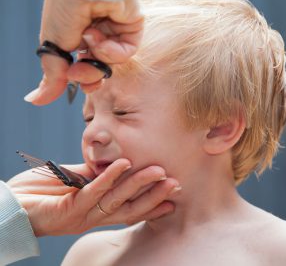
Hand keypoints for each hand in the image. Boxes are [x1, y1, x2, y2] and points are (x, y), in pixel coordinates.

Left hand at [8, 160, 177, 236]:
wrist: (11, 206)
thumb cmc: (42, 192)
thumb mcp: (75, 182)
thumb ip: (94, 175)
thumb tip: (115, 163)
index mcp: (97, 211)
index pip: (130, 208)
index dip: (152, 204)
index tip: (173, 196)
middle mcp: (93, 217)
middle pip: (130, 208)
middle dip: (154, 196)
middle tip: (175, 183)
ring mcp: (82, 215)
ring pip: (116, 200)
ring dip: (138, 184)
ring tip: (157, 171)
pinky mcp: (68, 209)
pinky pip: (93, 191)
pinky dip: (109, 177)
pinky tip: (123, 164)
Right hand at [25, 0, 143, 104]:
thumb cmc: (64, 9)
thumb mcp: (54, 47)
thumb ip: (52, 77)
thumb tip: (36, 100)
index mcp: (80, 40)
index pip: (85, 69)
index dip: (82, 79)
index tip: (74, 80)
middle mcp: (99, 38)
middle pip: (100, 71)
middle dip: (89, 75)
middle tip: (78, 70)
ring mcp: (116, 33)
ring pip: (112, 63)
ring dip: (98, 57)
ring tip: (88, 39)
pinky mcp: (131, 28)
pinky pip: (126, 52)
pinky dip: (112, 50)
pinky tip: (100, 35)